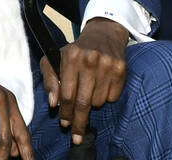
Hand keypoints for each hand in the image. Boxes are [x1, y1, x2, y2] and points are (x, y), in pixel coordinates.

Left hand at [42, 18, 127, 146]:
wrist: (103, 35)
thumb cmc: (75, 51)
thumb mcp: (55, 59)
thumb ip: (50, 79)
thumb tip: (53, 103)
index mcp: (71, 56)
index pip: (67, 93)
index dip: (66, 112)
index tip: (65, 123)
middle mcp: (89, 59)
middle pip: (83, 102)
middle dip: (79, 122)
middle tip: (77, 136)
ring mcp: (107, 64)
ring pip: (99, 102)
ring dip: (93, 103)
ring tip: (90, 90)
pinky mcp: (121, 69)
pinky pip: (113, 97)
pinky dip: (106, 97)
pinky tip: (102, 84)